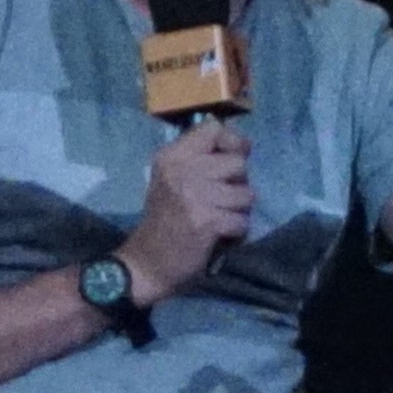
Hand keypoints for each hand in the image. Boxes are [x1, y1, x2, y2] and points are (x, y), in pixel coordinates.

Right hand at [124, 118, 254, 304]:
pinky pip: (242, 221)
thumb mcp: (172, 179)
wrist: (146, 264)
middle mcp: (182, 170)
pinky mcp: (207, 221)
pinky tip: (221, 236)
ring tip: (222, 218)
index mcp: (172, 156)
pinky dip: (237, 232)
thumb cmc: (164, 220)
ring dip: (239, 210)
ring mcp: (194, 196)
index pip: (214, 128)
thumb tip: (243, 147)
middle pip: (237, 162)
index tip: (231, 160)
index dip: (232, 142)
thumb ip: (200, 160)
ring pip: (246, 193)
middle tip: (223, 198)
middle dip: (239, 183)